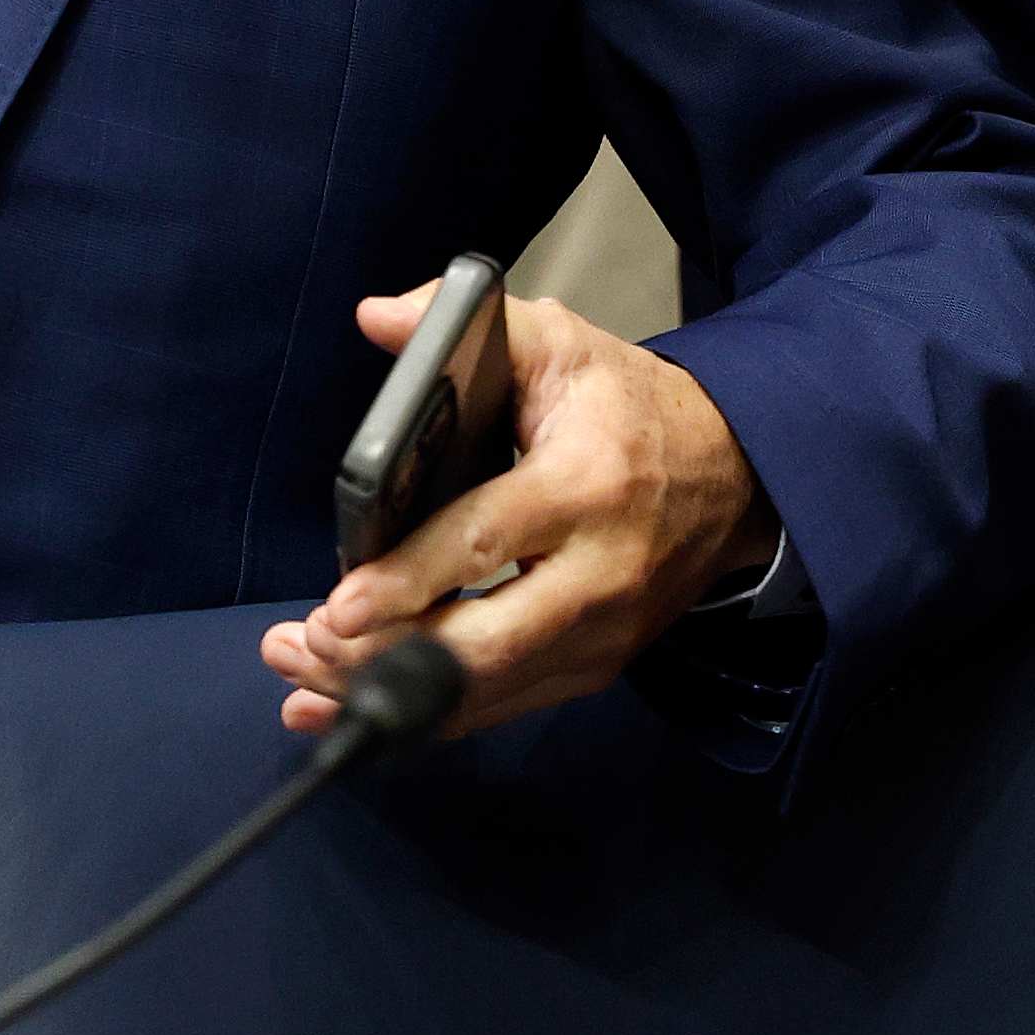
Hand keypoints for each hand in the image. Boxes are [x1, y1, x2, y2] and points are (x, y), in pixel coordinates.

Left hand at [257, 286, 773, 741]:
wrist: (734, 475)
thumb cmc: (630, 408)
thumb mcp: (560, 343)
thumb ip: (462, 321)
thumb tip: (376, 319)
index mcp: (586, 486)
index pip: (487, 541)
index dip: (410, 580)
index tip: (338, 605)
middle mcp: (600, 575)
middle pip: (484, 642)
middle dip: (384, 658)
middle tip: (302, 647)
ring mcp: (602, 634)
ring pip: (487, 688)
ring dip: (387, 695)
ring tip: (300, 681)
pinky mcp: (596, 667)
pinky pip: (503, 705)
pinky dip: (428, 715)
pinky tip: (353, 708)